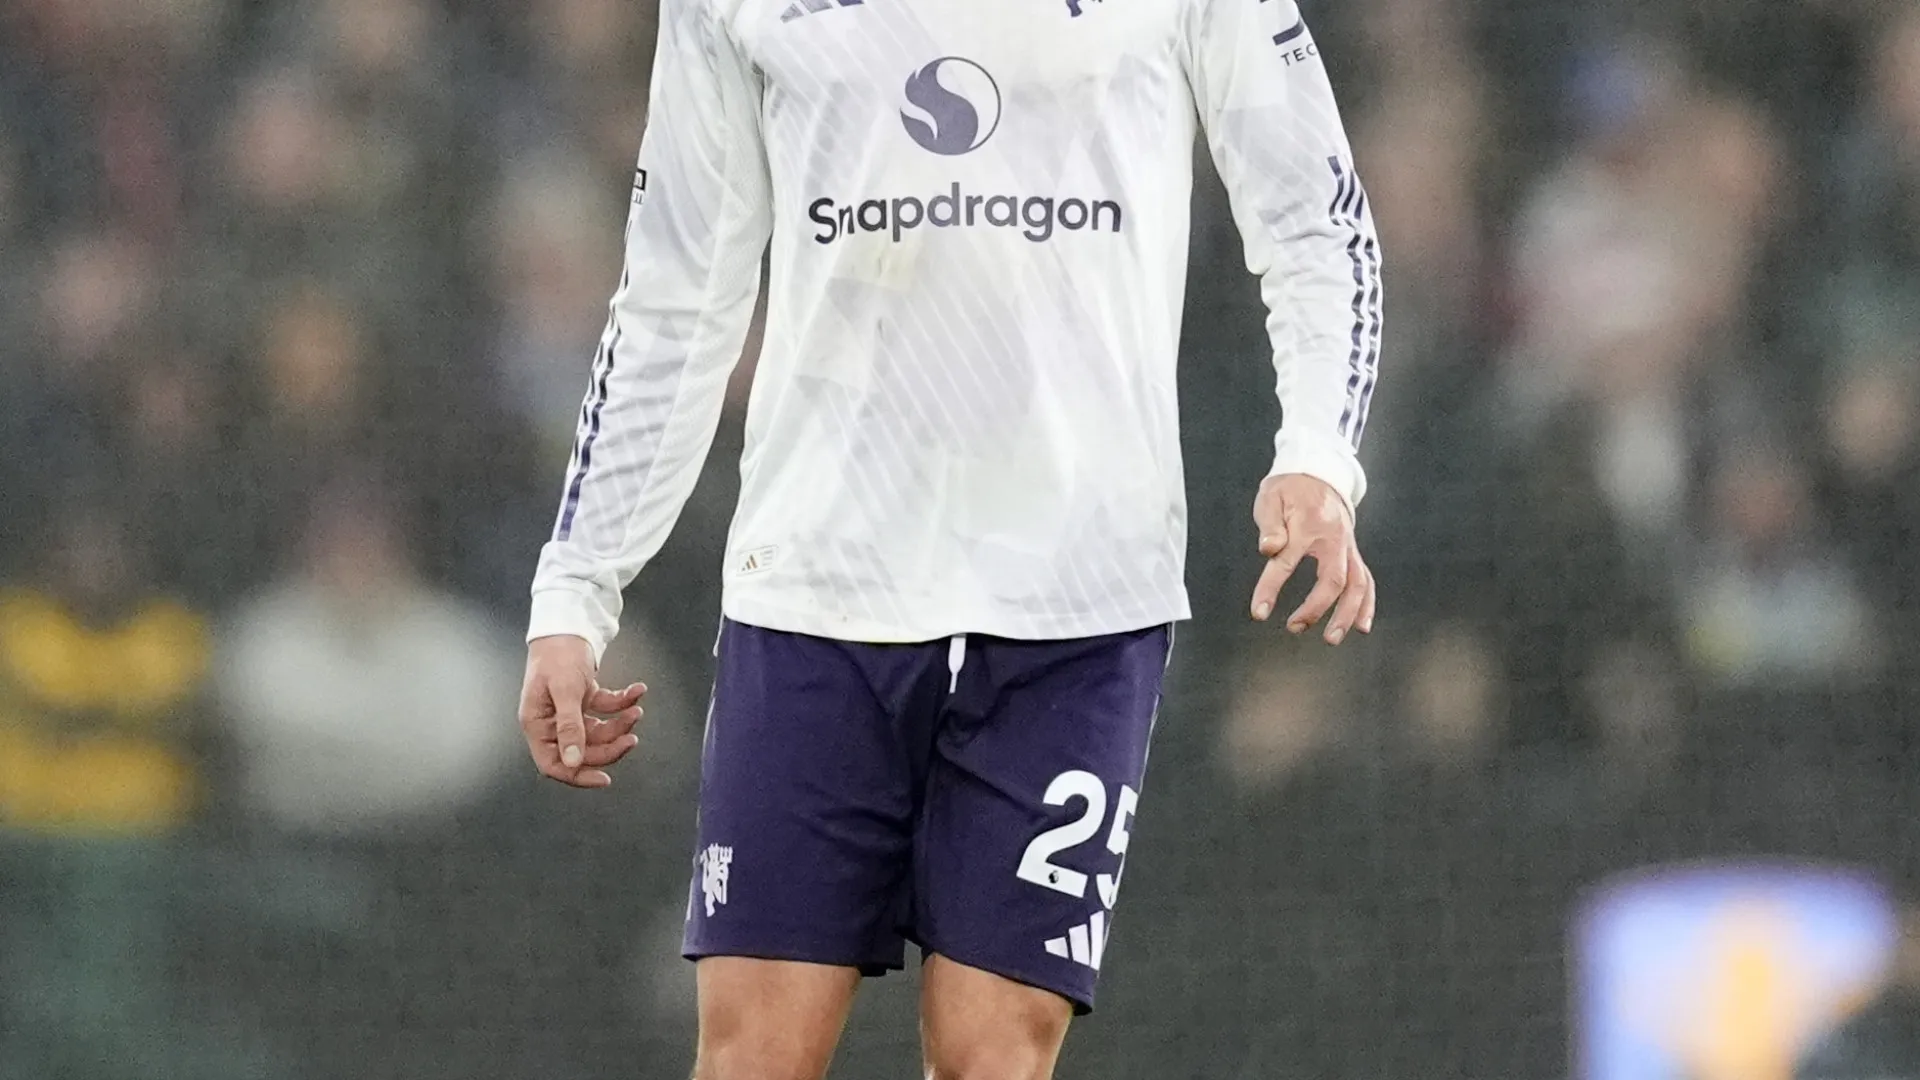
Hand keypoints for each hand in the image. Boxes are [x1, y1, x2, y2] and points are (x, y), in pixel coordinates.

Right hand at [519, 635, 646, 787]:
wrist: (567, 622)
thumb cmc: (558, 654)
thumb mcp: (565, 690)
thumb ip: (569, 727)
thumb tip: (573, 761)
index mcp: (538, 724)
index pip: (553, 764)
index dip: (577, 775)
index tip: (604, 779)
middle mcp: (552, 721)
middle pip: (582, 750)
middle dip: (609, 745)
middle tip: (632, 737)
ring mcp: (568, 710)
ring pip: (598, 731)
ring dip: (620, 724)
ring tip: (636, 710)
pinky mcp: (583, 697)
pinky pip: (606, 709)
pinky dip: (623, 702)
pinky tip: (638, 691)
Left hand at [1249, 473, 1375, 643]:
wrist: (1318, 475)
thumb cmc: (1289, 491)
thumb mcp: (1271, 499)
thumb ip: (1270, 525)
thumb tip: (1269, 548)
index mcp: (1308, 525)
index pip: (1287, 561)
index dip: (1271, 588)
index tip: (1259, 612)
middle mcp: (1334, 539)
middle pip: (1334, 579)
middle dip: (1317, 608)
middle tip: (1295, 627)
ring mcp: (1348, 547)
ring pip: (1358, 584)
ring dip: (1348, 614)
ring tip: (1332, 638)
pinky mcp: (1352, 554)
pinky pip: (1366, 581)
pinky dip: (1366, 605)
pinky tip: (1361, 627)